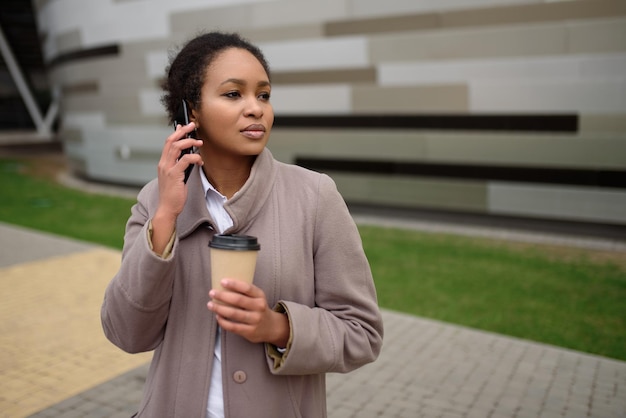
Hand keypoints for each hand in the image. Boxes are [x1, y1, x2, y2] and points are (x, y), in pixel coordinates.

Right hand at [151, 123, 202, 254]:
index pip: (168, 143)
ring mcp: (168, 169)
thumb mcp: (176, 177)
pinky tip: (200, 161)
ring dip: (190, 142)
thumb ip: (180, 166)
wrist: (168, 208)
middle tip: (194, 126)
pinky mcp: (175, 175)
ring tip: (200, 143)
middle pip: (172, 140)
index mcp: (163, 163)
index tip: (184, 126)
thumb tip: (189, 156)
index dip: (176, 132)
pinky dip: (195, 157)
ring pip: (178, 147)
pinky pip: (186, 159)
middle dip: (183, 131)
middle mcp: (163, 164)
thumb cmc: (173, 194)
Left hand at [207, 279, 289, 346]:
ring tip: (210, 304)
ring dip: (219, 308)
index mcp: (260, 296)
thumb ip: (245, 292)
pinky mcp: (250, 331)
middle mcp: (259, 307)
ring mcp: (255, 320)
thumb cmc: (259, 309)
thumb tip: (223, 285)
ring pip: (234, 313)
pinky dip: (223, 321)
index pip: (247, 288)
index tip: (222, 281)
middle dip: (223, 296)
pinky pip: (233, 326)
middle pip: (238, 300)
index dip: (234, 284)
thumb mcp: (257, 298)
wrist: (272, 327)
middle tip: (212, 293)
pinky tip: (218, 317)